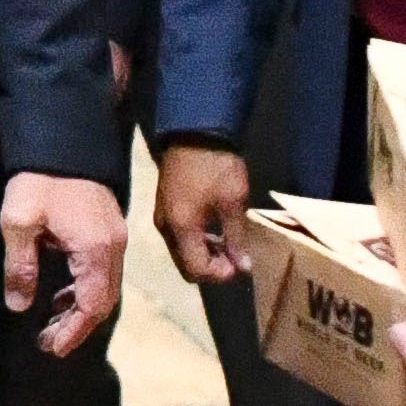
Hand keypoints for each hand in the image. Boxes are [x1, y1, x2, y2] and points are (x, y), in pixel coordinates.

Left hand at [0, 171, 125, 356]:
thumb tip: (19, 305)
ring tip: (51, 322)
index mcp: (95, 249)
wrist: (63, 139)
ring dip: (80, 308)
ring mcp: (115, 238)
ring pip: (105, 287)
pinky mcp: (108, 229)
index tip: (53, 348)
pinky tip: (61, 292)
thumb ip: (20, 266)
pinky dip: (84, 288)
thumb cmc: (39, 180)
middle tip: (48, 341)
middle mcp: (113, 248)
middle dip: (77, 326)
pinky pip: (102, 271)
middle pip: (104, 301)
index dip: (74, 331)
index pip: (93, 304)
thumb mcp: (19, 222)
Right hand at [153, 139, 249, 285]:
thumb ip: (236, 238)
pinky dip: (195, 242)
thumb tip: (243, 268)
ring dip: (204, 255)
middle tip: (234, 258)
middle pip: (185, 265)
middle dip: (211, 268)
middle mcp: (166, 227)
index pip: (196, 270)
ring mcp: (162, 216)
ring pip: (181, 252)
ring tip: (227, 244)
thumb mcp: (232, 202)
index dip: (219, 275)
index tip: (239, 265)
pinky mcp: (164, 206)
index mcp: (181, 228)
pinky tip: (213, 230)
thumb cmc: (216, 166)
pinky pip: (178, 237)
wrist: (194, 130)